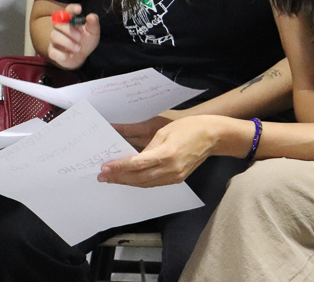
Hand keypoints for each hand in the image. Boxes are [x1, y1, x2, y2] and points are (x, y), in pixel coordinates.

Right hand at [48, 3, 100, 68]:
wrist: (82, 56)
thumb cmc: (86, 41)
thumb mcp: (93, 32)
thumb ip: (93, 24)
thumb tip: (91, 16)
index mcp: (70, 20)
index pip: (68, 10)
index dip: (72, 9)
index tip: (79, 9)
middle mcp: (60, 27)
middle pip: (57, 23)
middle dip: (69, 30)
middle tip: (80, 37)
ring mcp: (55, 39)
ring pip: (54, 36)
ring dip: (67, 43)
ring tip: (78, 48)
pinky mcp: (52, 51)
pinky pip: (53, 52)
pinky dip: (63, 55)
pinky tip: (70, 55)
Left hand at [97, 115, 218, 187]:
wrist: (211, 136)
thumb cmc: (187, 128)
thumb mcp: (163, 132)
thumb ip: (147, 147)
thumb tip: (132, 159)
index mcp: (167, 154)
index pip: (137, 164)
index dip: (120, 167)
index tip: (105, 168)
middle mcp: (171, 169)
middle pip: (139, 178)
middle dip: (119, 178)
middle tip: (102, 177)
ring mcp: (175, 176)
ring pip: (146, 183)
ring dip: (127, 182)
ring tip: (111, 179)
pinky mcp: (178, 179)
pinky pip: (154, 183)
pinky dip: (140, 182)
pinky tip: (129, 178)